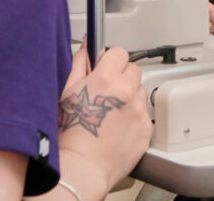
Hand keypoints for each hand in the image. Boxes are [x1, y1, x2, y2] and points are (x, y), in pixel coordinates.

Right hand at [57, 45, 151, 193]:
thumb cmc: (70, 134)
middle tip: (107, 92)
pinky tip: (118, 126)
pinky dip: (134, 116)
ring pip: (140, 91)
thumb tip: (87, 46)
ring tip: (111, 112)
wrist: (83, 167)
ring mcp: (139, 111)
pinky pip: (144, 114)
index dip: (110, 60)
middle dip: (122, 76)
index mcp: (106, 79)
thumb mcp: (66, 92)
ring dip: (129, 96)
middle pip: (133, 69)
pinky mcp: (146, 129)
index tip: (105, 68)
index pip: (119, 52)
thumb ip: (79, 64)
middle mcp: (126, 92)